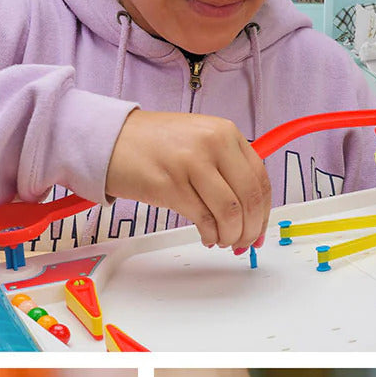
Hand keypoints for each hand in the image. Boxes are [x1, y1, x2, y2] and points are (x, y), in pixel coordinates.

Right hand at [106, 110, 270, 250]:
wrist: (111, 139)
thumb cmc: (153, 145)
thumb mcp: (199, 142)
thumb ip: (226, 169)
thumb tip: (250, 212)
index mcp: (225, 133)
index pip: (260, 179)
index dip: (264, 213)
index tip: (259, 230)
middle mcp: (212, 144)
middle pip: (249, 198)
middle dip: (250, 229)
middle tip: (244, 243)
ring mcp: (191, 163)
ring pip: (230, 212)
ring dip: (230, 235)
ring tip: (223, 240)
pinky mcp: (171, 185)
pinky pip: (204, 219)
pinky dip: (211, 235)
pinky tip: (207, 236)